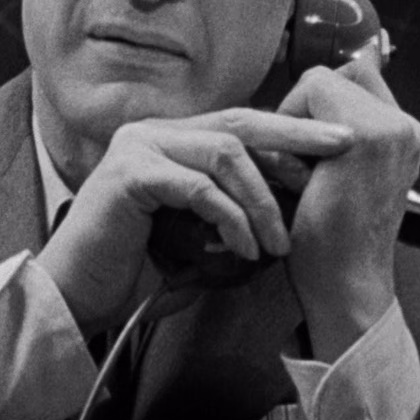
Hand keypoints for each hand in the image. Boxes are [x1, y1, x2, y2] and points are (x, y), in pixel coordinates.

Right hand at [36, 110, 353, 338]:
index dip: (291, 134)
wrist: (77, 297)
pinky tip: (243, 249)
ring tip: (280, 241)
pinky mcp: (128, 175)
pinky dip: (230, 219)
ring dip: (263, 199)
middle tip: (342, 147)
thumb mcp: (199, 233)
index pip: (241, 124)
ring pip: (225, 152)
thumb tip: (296, 200)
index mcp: (171, 139)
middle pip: (240, 122)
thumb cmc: (137, 272)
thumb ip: (234, 208)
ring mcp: (138, 148)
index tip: (337, 147)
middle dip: (297, 136)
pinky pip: (198, 187)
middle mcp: (154, 133)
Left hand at [272, 53, 419, 360]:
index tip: (310, 151)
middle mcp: (407, 126)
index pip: (357, 76)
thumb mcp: (336, 172)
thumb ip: (330, 132)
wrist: (344, 285)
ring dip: (295, 119)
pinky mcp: (367, 135)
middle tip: (302, 163)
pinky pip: (312, 90)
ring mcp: (392, 128)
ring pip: (319, 80)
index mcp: (406, 135)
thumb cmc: (328, 237)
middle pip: (337, 72)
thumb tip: (300, 88)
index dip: (321, 102)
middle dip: (304, 108)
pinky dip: (289, 124)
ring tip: (302, 170)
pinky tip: (298, 170)